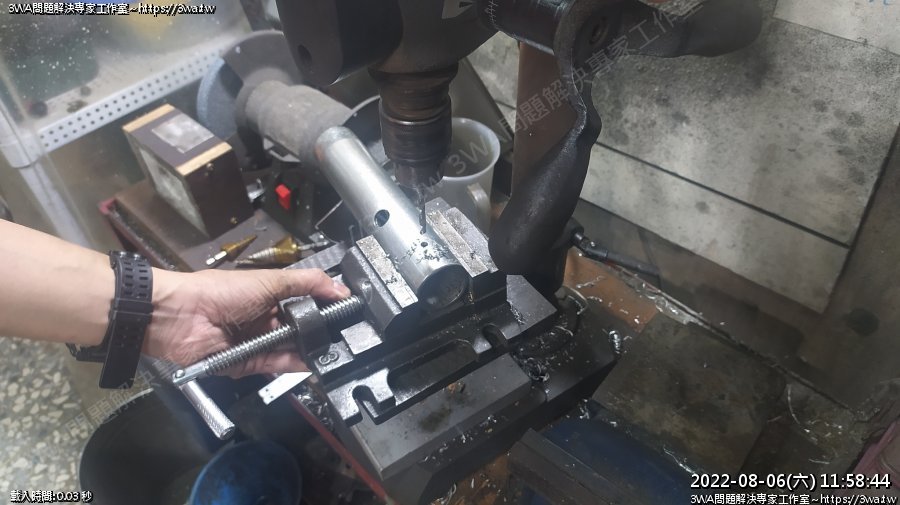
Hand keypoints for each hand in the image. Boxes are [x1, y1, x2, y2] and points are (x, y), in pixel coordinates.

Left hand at [144, 267, 349, 377]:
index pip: (305, 302)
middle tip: (346, 334)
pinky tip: (314, 361)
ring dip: (310, 349)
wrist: (181, 316)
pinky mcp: (249, 364)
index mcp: (269, 296)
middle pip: (300, 328)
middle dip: (320, 331)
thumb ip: (307, 283)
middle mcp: (265, 320)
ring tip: (334, 348)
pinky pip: (277, 366)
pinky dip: (295, 365)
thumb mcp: (269, 280)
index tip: (349, 311)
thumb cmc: (222, 291)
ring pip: (291, 349)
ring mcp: (258, 343)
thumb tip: (340, 288)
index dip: (324, 306)